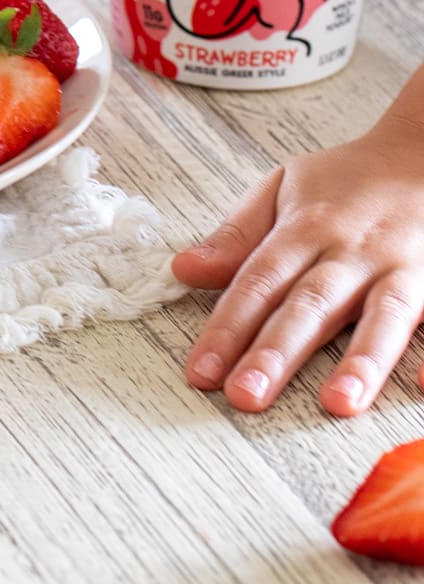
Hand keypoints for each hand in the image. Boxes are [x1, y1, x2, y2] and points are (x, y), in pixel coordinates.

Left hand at [172, 108, 423, 415]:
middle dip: (277, 352)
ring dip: (360, 359)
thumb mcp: (283, 188)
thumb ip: (237, 236)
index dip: (227, 327)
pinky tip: (420, 382)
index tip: (201, 373)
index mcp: (307, 228)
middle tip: (245, 396)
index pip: (258, 282)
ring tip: (336, 403)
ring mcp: (404, 267)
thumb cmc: (350, 179)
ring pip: (382, 314)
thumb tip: (182, 269)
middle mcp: (353, 251)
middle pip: (311, 304)